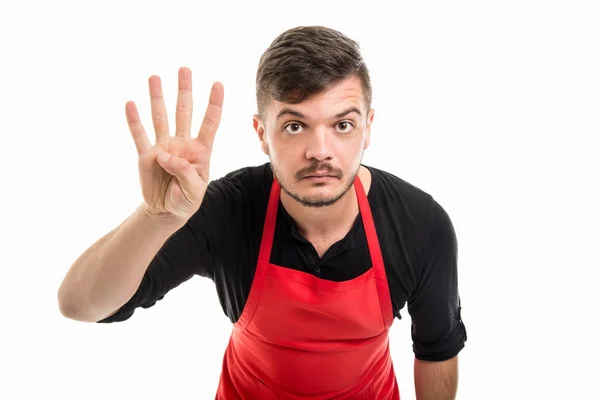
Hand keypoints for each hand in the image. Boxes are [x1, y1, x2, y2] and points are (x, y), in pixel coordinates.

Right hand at [125, 67, 223, 222]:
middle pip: (184, 112)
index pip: (210, 123)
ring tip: (155, 77)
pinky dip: (134, 120)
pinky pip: (139, 135)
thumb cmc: (186, 200)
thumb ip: (184, 172)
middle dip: (185, 90)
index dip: (214, 104)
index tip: (218, 84)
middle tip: (184, 69)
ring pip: (161, 117)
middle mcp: (181, 144)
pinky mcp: (145, 155)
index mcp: (200, 151)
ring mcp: (163, 147)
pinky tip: (131, 104)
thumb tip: (165, 155)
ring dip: (158, 98)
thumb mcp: (193, 191)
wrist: (166, 211)